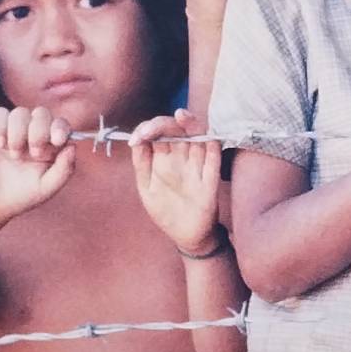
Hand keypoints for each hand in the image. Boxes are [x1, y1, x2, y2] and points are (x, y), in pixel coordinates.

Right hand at [0, 106, 75, 223]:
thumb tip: (73, 146)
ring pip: (21, 112)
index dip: (60, 128)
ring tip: (14, 155)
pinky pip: (0, 113)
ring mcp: (14, 130)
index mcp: (50, 146)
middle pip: (42, 113)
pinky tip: (0, 145)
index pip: (61, 125)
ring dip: (18, 133)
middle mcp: (33, 134)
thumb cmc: (20, 196)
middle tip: (33, 153)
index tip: (57, 140)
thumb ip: (64, 169)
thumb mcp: (47, 188)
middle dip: (39, 131)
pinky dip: (1, 127)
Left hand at [129, 109, 223, 254]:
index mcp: (165, 157)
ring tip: (180, 116)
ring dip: (191, 124)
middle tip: (148, 132)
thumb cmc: (165, 210)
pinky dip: (211, 143)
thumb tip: (136, 139)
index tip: (138, 138)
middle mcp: (182, 157)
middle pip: (177, 129)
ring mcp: (198, 166)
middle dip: (163, 124)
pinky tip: (202, 136)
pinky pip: (214, 157)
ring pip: (198, 136)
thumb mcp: (146, 187)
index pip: (159, 132)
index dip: (148, 128)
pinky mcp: (210, 180)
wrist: (185, 235)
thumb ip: (142, 163)